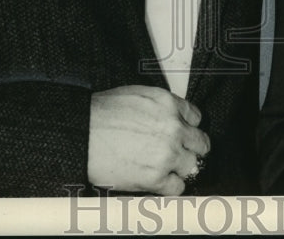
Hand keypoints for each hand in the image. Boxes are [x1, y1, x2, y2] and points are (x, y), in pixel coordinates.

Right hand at [87, 84, 209, 194]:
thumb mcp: (137, 95)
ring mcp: (167, 153)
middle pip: (201, 143)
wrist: (82, 132)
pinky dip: (170, 187)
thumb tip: (168, 117)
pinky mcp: (155, 177)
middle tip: (182, 154)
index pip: (196, 118)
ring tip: (170, 170)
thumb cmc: (101, 113)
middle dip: (192, 149)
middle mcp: (173, 127)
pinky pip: (177, 187)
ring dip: (183, 168)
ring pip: (193, 166)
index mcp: (168, 104)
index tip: (184, 134)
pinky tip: (160, 182)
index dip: (188, 127)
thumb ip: (159, 107)